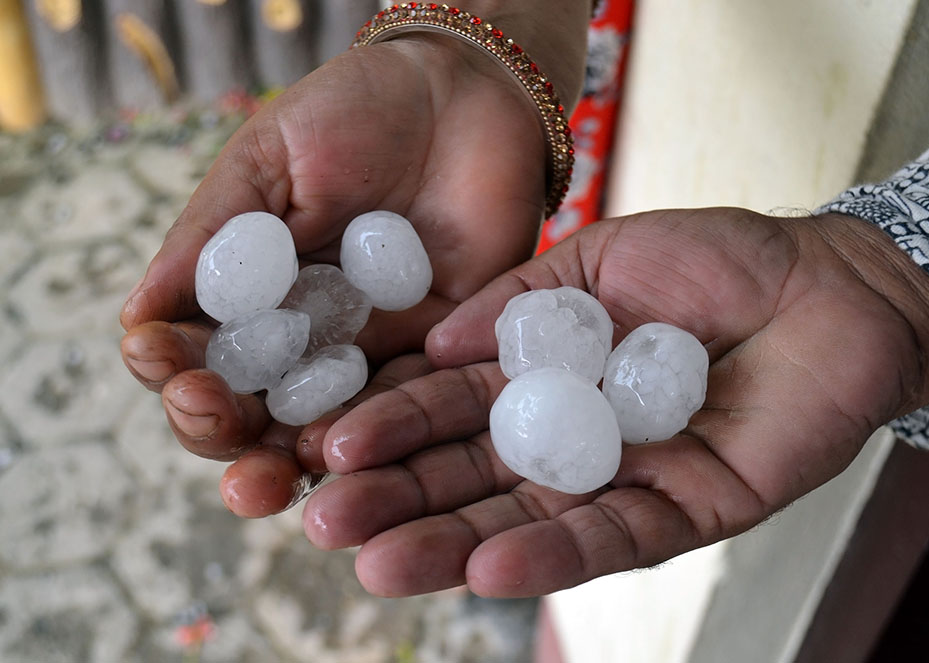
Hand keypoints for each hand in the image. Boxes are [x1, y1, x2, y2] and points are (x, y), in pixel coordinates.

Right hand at [119, 34, 553, 514]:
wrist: (460, 96)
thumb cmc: (350, 114)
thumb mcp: (266, 163)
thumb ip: (211, 239)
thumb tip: (137, 315)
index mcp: (251, 296)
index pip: (197, 352)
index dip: (171, 366)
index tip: (155, 355)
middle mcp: (304, 338)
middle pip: (251, 411)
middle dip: (219, 429)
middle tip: (208, 418)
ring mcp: (370, 353)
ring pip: (321, 429)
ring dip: (287, 461)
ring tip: (266, 474)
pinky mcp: (437, 355)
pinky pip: (403, 407)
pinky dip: (373, 436)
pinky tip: (343, 449)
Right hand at [299, 208, 928, 596]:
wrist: (829, 285)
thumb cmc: (717, 260)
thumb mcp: (600, 257)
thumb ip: (517, 301)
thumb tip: (430, 344)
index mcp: (542, 374)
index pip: (450, 407)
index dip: (390, 425)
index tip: (324, 443)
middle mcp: (571, 435)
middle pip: (473, 476)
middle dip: (399, 498)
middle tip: (325, 521)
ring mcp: (624, 478)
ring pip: (526, 521)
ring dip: (451, 543)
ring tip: (378, 563)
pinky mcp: (686, 512)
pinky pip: (612, 540)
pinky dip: (550, 556)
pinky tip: (488, 566)